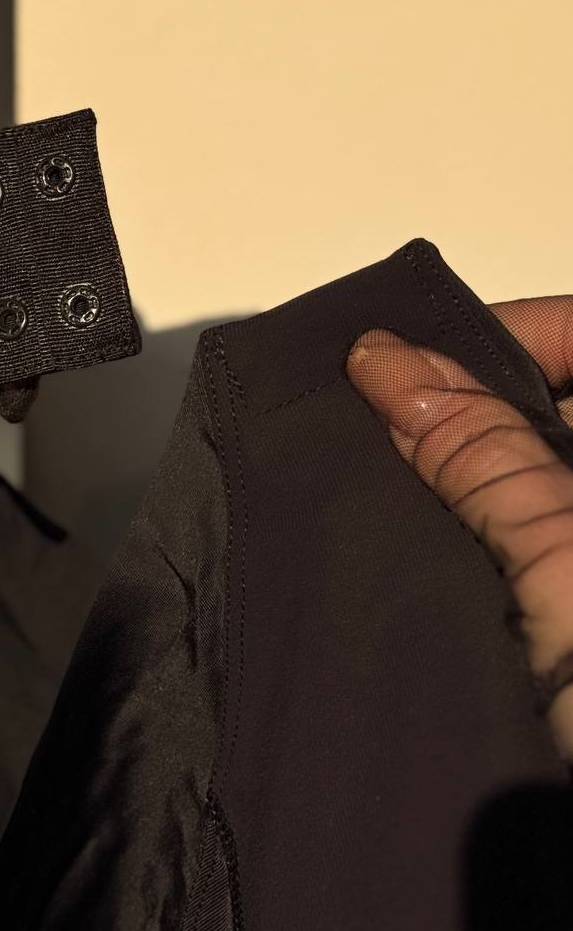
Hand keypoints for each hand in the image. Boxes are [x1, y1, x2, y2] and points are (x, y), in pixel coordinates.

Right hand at [346, 299, 572, 769]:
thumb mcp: (570, 570)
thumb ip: (488, 459)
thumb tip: (388, 364)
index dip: (518, 330)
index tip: (416, 346)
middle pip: (564, 413)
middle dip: (477, 402)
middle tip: (377, 407)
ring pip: (540, 476)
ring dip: (471, 469)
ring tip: (379, 466)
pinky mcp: (567, 601)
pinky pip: (530, 537)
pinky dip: (483, 526)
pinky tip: (421, 535)